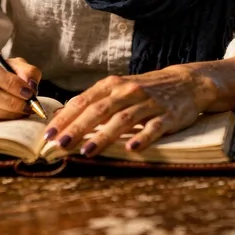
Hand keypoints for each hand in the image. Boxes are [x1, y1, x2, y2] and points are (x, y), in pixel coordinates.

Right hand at [0, 49, 41, 122]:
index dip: (11, 83)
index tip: (28, 92)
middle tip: (28, 106)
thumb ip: (25, 70)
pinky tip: (11, 116)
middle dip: (11, 102)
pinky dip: (0, 121)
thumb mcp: (10, 63)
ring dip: (8, 114)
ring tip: (23, 112)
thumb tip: (30, 85)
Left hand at [44, 65, 216, 155]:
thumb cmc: (145, 90)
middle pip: (99, 110)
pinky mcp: (168, 116)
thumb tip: (61, 117)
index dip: (65, 118)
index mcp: (113, 85)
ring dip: (103, 136)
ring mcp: (149, 103)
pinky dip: (142, 137)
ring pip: (123, 119)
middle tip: (60, 145)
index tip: (48, 135)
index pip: (83, 101)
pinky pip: (154, 128)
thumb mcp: (118, 90)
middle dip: (78, 128)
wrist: (186, 82)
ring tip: (87, 152)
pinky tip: (132, 149)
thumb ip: (93, 102)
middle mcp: (128, 91)